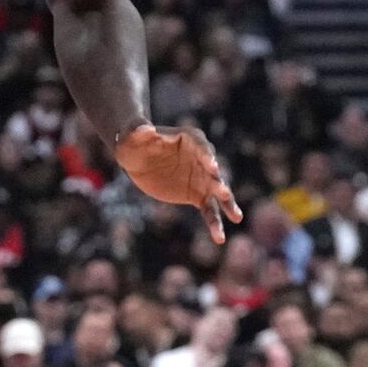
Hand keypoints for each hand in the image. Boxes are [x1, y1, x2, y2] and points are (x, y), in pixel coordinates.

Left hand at [114, 124, 240, 242]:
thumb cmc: (133, 141)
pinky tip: (220, 237)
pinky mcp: (197, 194)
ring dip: (225, 204)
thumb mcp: (131, 135)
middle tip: (223, 191)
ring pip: (216, 193)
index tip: (213, 166)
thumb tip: (144, 129)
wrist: (136, 158)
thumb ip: (138, 130)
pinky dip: (214, 223)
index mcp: (190, 138)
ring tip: (236, 216)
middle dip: (217, 181)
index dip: (207, 156)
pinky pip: (208, 210)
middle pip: (213, 170)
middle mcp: (202, 158)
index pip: (202, 146)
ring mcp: (202, 178)